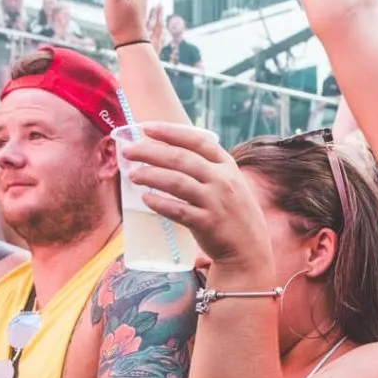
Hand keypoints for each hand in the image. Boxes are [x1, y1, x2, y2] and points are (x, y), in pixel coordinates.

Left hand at [118, 123, 274, 271]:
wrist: (249, 249)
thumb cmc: (232, 213)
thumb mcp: (230, 183)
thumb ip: (207, 169)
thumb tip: (167, 154)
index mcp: (227, 165)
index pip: (197, 140)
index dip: (170, 132)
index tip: (146, 128)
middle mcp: (223, 180)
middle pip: (181, 158)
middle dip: (150, 152)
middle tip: (128, 151)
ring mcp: (216, 201)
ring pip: (177, 182)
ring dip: (151, 176)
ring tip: (133, 175)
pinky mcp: (207, 223)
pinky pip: (177, 210)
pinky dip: (159, 203)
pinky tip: (145, 199)